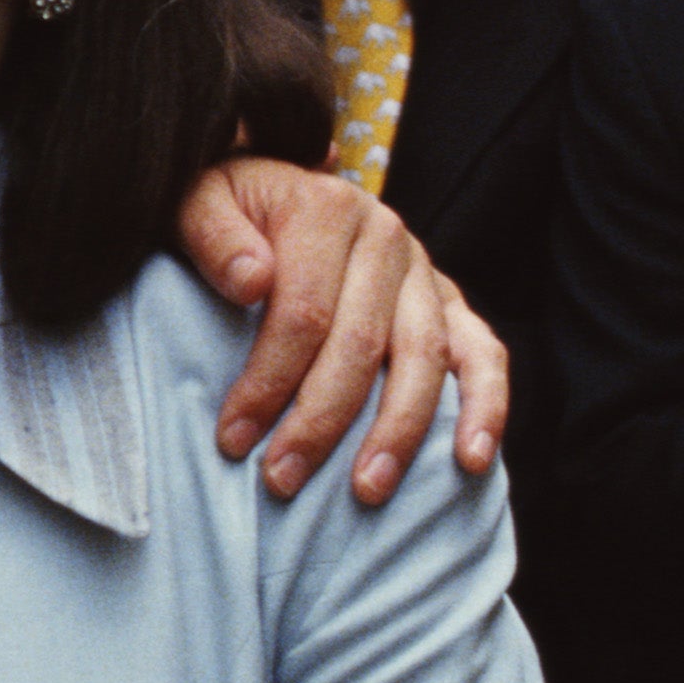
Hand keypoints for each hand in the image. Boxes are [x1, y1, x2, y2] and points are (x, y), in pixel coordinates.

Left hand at [177, 160, 508, 504]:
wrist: (272, 191)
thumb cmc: (228, 213)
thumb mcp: (198, 203)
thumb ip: (213, 236)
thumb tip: (252, 281)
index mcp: (328, 210)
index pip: (304, 311)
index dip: (268, 380)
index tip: (234, 438)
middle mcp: (385, 237)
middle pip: (362, 342)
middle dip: (321, 421)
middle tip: (282, 480)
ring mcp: (424, 271)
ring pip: (424, 356)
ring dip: (398, 430)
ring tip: (368, 491)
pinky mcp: (450, 302)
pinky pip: (483, 353)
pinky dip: (485, 406)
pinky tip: (471, 461)